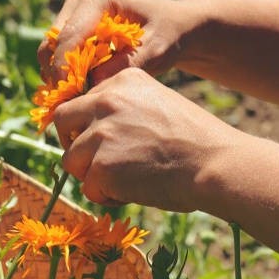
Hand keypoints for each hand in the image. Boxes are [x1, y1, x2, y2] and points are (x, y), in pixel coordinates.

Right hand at [37, 0, 185, 85]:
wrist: (171, 27)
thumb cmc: (166, 35)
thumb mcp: (155, 51)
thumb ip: (126, 65)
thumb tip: (94, 82)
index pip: (69, 35)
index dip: (65, 68)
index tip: (71, 96)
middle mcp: (80, 1)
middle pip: (52, 42)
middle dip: (58, 74)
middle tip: (72, 102)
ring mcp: (73, 14)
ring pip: (49, 50)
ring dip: (58, 76)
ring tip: (76, 99)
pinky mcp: (71, 30)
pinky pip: (55, 56)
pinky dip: (62, 75)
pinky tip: (79, 93)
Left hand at [54, 68, 238, 210]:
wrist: (216, 164)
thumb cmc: (195, 142)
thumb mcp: (157, 104)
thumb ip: (122, 110)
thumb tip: (88, 131)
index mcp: (122, 81)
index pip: (80, 100)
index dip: (85, 125)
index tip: (100, 142)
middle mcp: (106, 100)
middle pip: (62, 122)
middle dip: (74, 144)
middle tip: (96, 163)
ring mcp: (101, 133)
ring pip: (71, 160)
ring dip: (92, 175)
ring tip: (125, 180)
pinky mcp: (102, 166)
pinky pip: (88, 188)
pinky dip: (106, 197)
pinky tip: (133, 192)